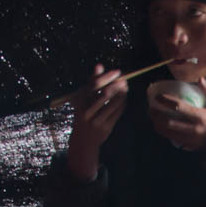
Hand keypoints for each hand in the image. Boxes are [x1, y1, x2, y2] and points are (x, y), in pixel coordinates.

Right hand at [67, 63, 127, 179]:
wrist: (83, 141)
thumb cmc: (84, 115)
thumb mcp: (84, 99)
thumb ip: (92, 83)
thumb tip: (99, 66)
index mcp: (80, 102)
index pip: (95, 85)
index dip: (107, 77)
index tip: (117, 72)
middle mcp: (87, 112)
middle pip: (106, 94)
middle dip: (117, 85)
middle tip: (124, 79)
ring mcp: (97, 121)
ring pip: (114, 103)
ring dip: (122, 93)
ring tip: (125, 87)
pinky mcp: (106, 128)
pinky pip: (118, 112)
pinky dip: (123, 103)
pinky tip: (124, 98)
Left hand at [148, 78, 205, 150]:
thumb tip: (200, 79)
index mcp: (202, 117)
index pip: (179, 107)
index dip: (167, 101)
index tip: (158, 96)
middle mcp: (194, 129)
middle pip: (169, 123)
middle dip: (157, 115)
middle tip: (150, 107)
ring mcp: (191, 140)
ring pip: (169, 133)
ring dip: (158, 125)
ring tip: (152, 117)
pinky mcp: (190, 146)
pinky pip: (173, 139)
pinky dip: (164, 133)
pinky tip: (160, 127)